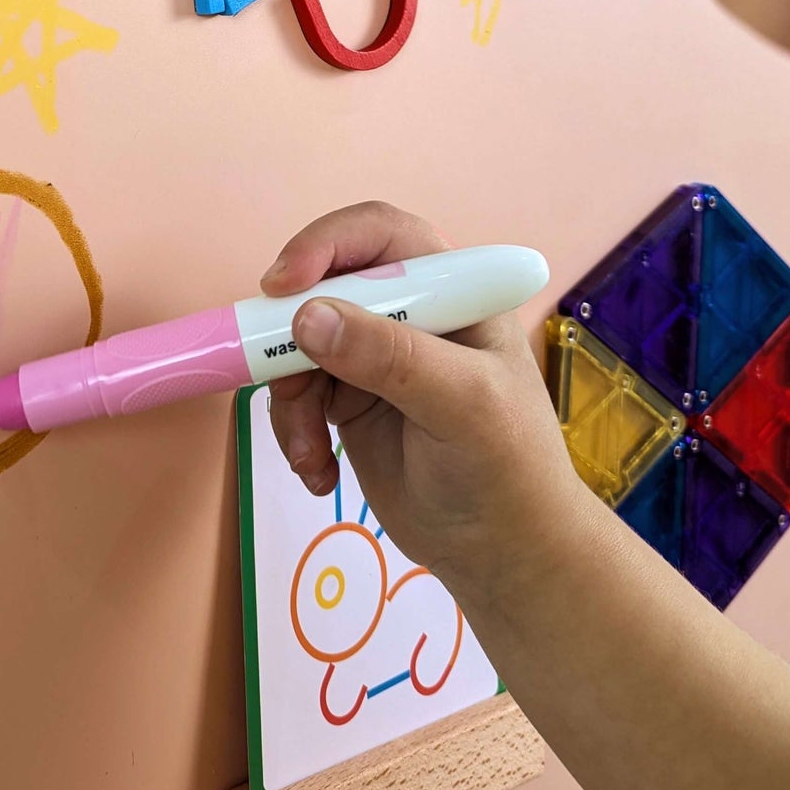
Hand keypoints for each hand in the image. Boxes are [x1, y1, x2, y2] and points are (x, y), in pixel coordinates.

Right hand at [262, 201, 585, 588]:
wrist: (502, 555)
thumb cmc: (507, 470)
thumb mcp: (462, 407)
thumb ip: (391, 357)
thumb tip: (306, 317)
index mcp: (452, 291)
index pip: (379, 234)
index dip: (325, 245)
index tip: (282, 286)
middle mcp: (409, 311)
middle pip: (321, 286)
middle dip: (290, 337)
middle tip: (282, 382)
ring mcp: (373, 356)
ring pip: (295, 345)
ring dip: (289, 399)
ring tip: (311, 453)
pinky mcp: (346, 399)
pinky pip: (292, 393)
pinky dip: (292, 431)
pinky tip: (319, 472)